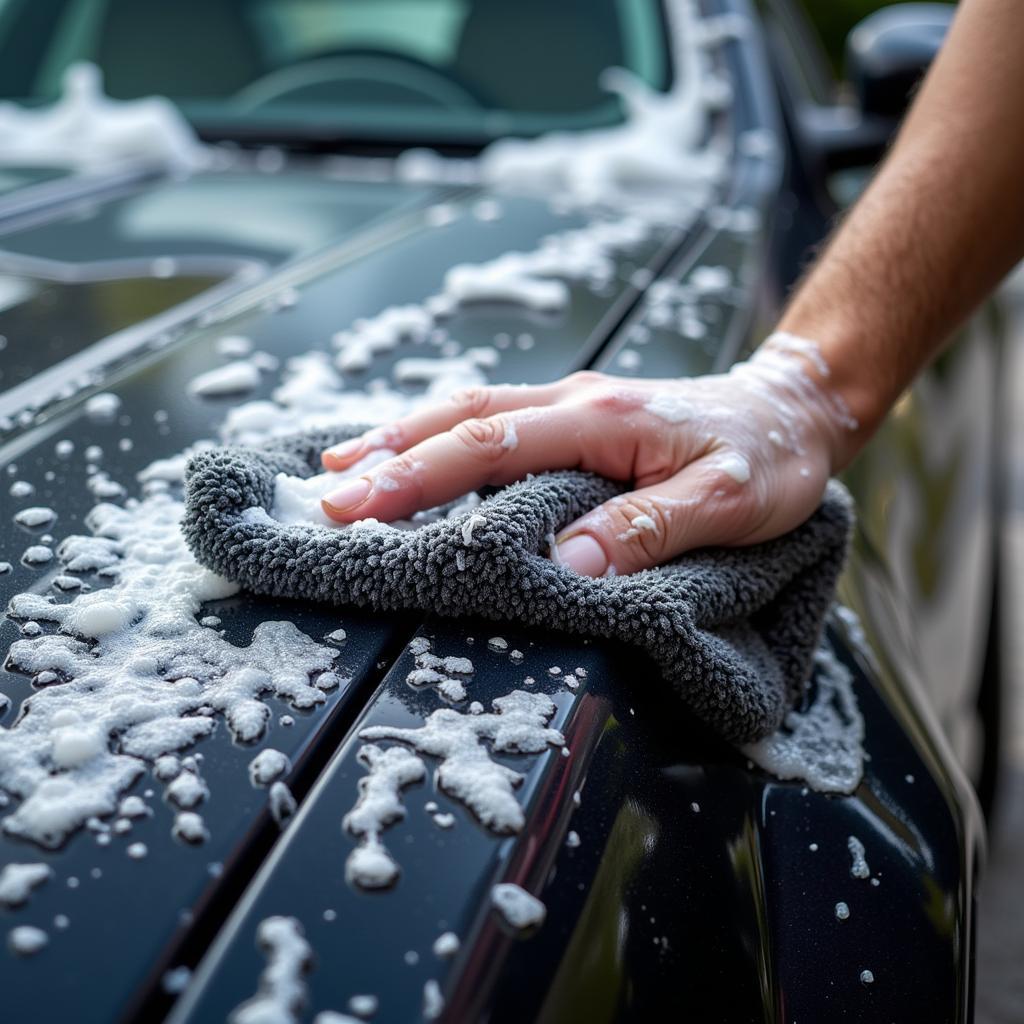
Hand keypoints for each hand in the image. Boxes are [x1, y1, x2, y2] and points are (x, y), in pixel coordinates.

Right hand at [319, 336, 856, 575]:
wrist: (790, 407)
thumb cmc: (767, 458)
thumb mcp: (729, 502)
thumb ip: (650, 529)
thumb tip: (569, 563)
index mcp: (603, 420)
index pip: (492, 444)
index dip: (421, 476)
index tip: (361, 506)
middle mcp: (576, 401)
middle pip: (463, 419)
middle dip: (389, 457)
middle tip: (325, 496)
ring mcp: (573, 403)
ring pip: (470, 409)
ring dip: (404, 436)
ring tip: (343, 467)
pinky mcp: (576, 415)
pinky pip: (494, 415)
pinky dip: (442, 432)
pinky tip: (413, 450)